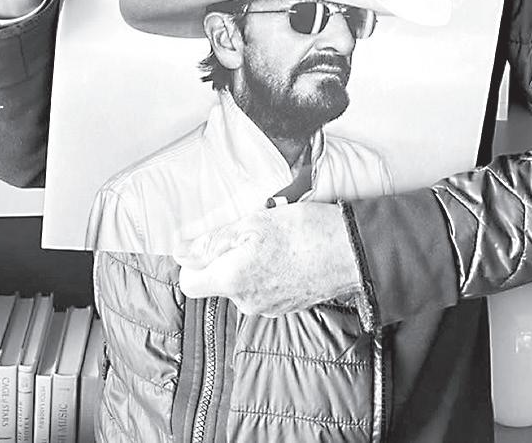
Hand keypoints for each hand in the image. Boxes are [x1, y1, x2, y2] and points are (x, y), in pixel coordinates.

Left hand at [174, 202, 358, 315]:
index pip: (189, 283)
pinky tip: (289, 251)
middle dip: (228, 255)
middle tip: (250, 229)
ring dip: (251, 260)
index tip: (207, 242)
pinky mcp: (288, 305)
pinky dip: (271, 269)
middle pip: (218, 280)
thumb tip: (180, 253)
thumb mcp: (252, 224)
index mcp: (233, 280)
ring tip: (274, 237)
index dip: (192, 261)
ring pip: (244, 281)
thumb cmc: (303, 233)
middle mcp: (247, 301)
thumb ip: (213, 242)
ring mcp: (269, 307)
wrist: (351, 252)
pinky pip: (266, 286)